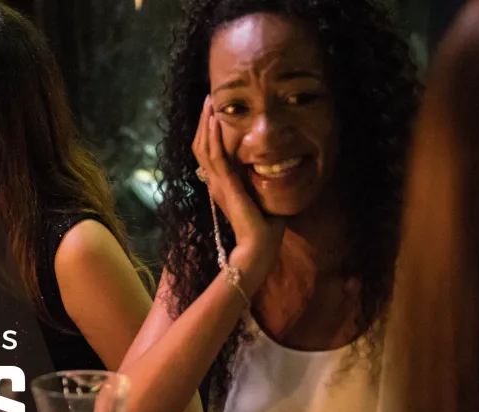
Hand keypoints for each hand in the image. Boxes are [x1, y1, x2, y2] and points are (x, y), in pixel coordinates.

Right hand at [191, 96, 282, 283]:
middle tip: (209, 99)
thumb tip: (277, 165)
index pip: (209, 153)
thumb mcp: (262, 196)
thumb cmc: (265, 226)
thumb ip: (261, 180)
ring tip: (210, 102)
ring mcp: (217, 183)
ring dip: (206, 122)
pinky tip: (217, 120)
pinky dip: (214, 136)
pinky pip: (215, 155)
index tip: (216, 112)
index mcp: (222, 185)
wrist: (258, 245)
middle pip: (201, 145)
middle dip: (205, 121)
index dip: (209, 132)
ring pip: (204, 146)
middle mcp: (215, 182)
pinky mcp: (225, 184)